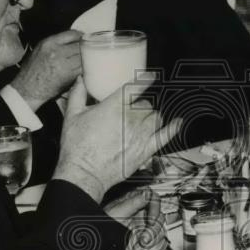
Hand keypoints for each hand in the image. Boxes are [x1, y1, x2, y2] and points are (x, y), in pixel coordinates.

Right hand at [10, 30, 81, 109]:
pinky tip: (82, 68)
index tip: (83, 38)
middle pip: (79, 45)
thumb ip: (55, 43)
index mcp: (49, 43)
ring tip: (85, 60)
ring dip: (85, 58)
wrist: (28, 88)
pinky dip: (84, 68)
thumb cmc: (31, 71)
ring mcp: (64, 63)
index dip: (80, 36)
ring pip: (83, 56)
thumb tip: (70, 40)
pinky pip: (82, 68)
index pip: (72, 34)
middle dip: (84, 48)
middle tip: (86, 51)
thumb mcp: (39, 50)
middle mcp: (57, 51)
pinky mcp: (69, 75)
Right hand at [52, 74, 181, 202]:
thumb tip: (80, 81)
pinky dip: (173, 128)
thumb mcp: (72, 116)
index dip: (145, 79)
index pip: (135, 87)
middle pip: (146, 104)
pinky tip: (177, 123)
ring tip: (143, 120)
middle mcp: (130, 119)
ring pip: (156, 117)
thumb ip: (77, 95)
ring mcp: (140, 135)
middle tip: (131, 110)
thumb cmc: (77, 147)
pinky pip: (165, 136)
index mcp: (113, 107)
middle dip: (140, 105)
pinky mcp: (145, 150)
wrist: (83, 173)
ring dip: (151, 116)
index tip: (150, 76)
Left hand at [105, 187, 166, 249]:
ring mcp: (143, 228)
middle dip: (154, 229)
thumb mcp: (118, 213)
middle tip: (144, 237)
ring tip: (141, 245)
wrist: (99, 249)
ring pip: (161, 230)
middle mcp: (140, 214)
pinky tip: (142, 249)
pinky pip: (159, 243)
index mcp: (133, 203)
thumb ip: (134, 202)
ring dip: (153, 240)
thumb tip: (147, 193)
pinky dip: (153, 247)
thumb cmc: (100, 229)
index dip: (155, 208)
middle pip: (159, 216)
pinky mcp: (146, 241)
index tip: (151, 220)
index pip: (153, 199)